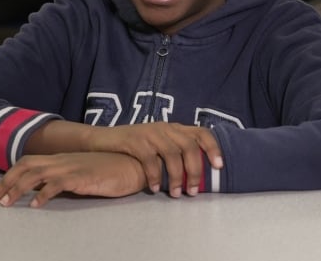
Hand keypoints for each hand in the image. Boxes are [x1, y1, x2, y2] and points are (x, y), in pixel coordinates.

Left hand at [0, 152, 145, 207]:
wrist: (132, 166)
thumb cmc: (110, 171)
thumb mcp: (81, 174)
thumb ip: (63, 180)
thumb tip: (43, 191)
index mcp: (61, 159)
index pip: (28, 162)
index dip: (11, 175)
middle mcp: (62, 160)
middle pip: (26, 165)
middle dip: (7, 181)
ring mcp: (71, 167)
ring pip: (35, 174)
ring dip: (17, 188)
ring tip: (6, 203)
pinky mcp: (81, 177)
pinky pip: (56, 184)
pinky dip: (42, 195)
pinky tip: (35, 205)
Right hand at [87, 123, 222, 196]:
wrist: (101, 141)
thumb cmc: (132, 148)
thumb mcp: (157, 145)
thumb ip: (174, 153)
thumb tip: (195, 175)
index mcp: (174, 128)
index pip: (201, 133)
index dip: (213, 148)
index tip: (219, 166)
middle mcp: (165, 128)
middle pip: (190, 146)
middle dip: (195, 170)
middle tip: (193, 191)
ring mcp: (149, 133)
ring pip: (172, 154)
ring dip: (177, 176)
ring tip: (176, 193)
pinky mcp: (134, 140)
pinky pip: (150, 159)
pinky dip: (155, 176)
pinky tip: (155, 188)